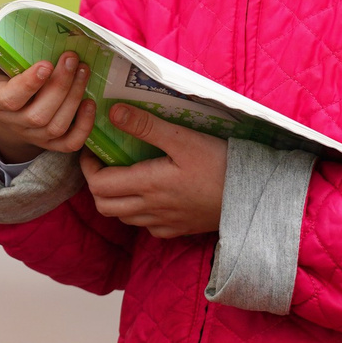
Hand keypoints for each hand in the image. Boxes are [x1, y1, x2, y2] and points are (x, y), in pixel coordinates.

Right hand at [0, 18, 95, 162]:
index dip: (30, 84)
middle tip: (72, 57)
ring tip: (84, 70)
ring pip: (57, 125)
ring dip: (75, 97)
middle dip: (60, 85)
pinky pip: (70, 143)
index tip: (45, 63)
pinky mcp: (52, 144)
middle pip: (41, 113)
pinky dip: (84, 126)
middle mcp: (16, 122)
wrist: (1, 121)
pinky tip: (91, 102)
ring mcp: (35, 135)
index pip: (12, 98)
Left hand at [80, 103, 225, 238]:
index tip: (93, 150)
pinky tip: (151, 197)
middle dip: (97, 185)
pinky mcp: (179, 230)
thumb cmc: (219, 164)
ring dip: (116, 199)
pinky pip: (147, 227)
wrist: (252, 197)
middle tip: (104, 164)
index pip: (98, 185)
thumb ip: (146, 126)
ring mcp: (165, 223)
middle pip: (104, 206)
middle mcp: (151, 209)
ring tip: (126, 176)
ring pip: (124, 218)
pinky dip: (139, 213)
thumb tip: (113, 112)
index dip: (88, 168)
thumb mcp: (183, 138)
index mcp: (147, 185)